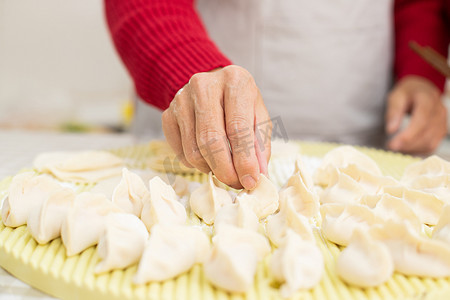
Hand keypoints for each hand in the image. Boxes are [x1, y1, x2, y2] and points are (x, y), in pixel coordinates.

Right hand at [162, 65, 271, 189]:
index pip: (237, 128)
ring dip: (211, 169)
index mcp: (234, 81)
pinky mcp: (167, 114)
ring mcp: (181, 100)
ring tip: (224, 170)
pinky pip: (180, 152)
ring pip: (194, 150)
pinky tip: (208, 159)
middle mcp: (204, 86)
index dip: (244, 160)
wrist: (212, 84)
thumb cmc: (239, 102)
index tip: (250, 181)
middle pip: (211, 140)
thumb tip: (258, 176)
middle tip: (236, 184)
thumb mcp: (258, 116)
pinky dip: (196, 164)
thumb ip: (260, 144)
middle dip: (225, 170)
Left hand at [385, 75, 446, 153]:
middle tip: (390, 146)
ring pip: (429, 143)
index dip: (408, 134)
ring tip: (396, 146)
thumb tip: (391, 130)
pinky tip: (405, 148)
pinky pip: (431, 146)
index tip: (393, 144)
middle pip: (425, 134)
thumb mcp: (395, 97)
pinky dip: (417, 150)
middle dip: (407, 144)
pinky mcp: (441, 131)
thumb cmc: (406, 94)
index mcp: (428, 99)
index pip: (421, 120)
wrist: (421, 91)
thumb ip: (393, 111)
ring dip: (411, 149)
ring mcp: (442, 122)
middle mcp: (439, 111)